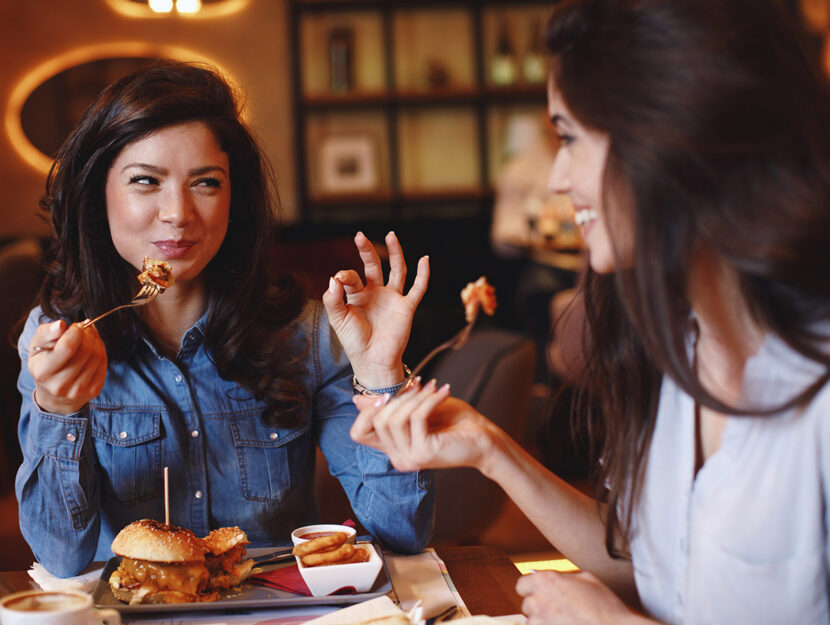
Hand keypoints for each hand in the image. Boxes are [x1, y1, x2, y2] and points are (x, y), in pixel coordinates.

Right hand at [28, 320, 107, 414]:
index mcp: (42, 372)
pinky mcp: (93, 391)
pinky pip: (103, 364)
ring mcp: (78, 391)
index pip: (67, 347)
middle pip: (85, 351)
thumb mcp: (37, 346)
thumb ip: (46, 333)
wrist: (53, 393)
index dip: (76, 331)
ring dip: (96, 340)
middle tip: (85, 328)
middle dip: (88, 334)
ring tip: (89, 336)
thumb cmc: (44, 363)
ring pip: (96, 356)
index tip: (76, 326)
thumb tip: (60, 325)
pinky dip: (101, 351)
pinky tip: (93, 348)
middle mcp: (59, 385)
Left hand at [322, 231, 428, 388]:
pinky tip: (425, 260)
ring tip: (391, 235)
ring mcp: (392, 298)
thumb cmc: (354, 342)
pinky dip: (423, 274)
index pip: (351, 277)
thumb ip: (333, 299)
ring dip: (395, 253)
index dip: (345, 275)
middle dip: (367, 251)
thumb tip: (334, 277)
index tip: (340, 280)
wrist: (372, 361)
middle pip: (374, 266)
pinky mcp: (406, 307)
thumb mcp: (338, 320)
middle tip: (359, 236)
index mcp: (357, 295)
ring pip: (397, 270)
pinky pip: (417, 288)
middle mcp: (375, 293)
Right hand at [350, 381, 499, 472]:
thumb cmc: (454, 422)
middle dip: (398, 397)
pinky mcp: (424, 453)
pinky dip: (428, 400)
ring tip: (433, 388)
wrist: (485, 438)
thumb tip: (357, 399)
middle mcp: (397, 458)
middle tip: (420, 384)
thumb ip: (390, 406)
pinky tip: (443, 392)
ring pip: (394, 419)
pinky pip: (416, 418)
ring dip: (414, 398)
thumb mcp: (417, 409)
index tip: (388, 394)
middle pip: (377, 421)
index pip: (358, 433)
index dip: (366, 411)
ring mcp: (409, 458)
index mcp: (393, 448)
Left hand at [516, 570, 645, 624]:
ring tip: (564, 621)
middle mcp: (538, 600)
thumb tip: (555, 579)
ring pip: (533, 622)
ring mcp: (540, 621)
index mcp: (545, 581)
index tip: (540, 595)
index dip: (532, 590)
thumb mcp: (586, 579)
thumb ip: (564, 578)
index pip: (522, 585)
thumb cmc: (605, 606)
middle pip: (527, 605)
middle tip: (558, 611)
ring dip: (544, 622)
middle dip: (539, 608)